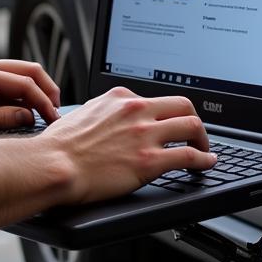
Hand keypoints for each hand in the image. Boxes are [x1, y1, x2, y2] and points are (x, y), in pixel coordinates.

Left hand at [0, 57, 61, 136]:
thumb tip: (27, 118)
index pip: (24, 84)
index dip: (44, 102)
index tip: (54, 120)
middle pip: (28, 70)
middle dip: (47, 90)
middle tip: (56, 113)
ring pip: (20, 73)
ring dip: (35, 91)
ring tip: (44, 115)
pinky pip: (7, 81)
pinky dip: (20, 94)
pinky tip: (23, 113)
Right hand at [41, 86, 216, 204]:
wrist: (54, 164)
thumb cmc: (61, 145)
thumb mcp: (85, 113)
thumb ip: (106, 113)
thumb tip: (113, 121)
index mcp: (120, 97)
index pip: (156, 99)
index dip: (168, 114)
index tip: (171, 123)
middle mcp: (135, 110)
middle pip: (183, 105)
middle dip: (194, 120)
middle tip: (196, 134)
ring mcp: (144, 134)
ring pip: (192, 125)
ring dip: (203, 138)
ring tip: (204, 149)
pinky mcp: (150, 160)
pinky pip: (189, 155)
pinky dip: (204, 159)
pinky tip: (207, 163)